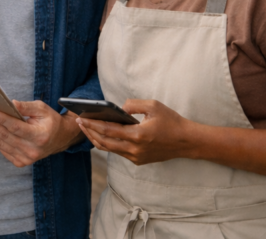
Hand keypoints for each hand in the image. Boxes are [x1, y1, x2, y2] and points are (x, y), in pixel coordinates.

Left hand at [0, 100, 82, 167]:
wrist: (60, 139)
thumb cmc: (50, 121)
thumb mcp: (42, 109)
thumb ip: (26, 106)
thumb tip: (10, 103)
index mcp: (40, 136)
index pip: (16, 127)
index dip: (2, 119)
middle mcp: (33, 150)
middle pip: (6, 136)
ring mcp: (26, 158)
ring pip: (1, 143)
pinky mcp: (21, 162)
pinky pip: (3, 150)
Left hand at [76, 99, 196, 165]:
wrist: (187, 141)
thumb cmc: (171, 121)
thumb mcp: (153, 105)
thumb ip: (132, 104)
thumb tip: (117, 108)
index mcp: (138, 135)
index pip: (108, 130)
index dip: (92, 124)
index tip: (81, 117)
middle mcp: (135, 149)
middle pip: (104, 143)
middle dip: (89, 131)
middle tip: (79, 121)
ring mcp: (137, 157)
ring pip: (110, 150)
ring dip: (96, 139)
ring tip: (86, 127)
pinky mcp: (139, 161)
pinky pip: (118, 152)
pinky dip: (108, 144)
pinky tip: (101, 134)